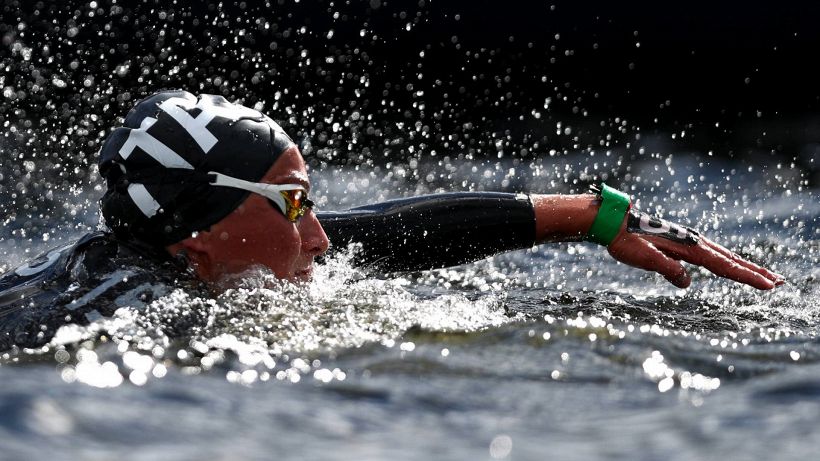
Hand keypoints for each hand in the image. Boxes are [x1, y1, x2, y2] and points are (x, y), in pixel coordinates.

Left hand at [606, 210, 784, 289]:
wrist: (613, 222)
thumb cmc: (625, 241)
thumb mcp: (643, 258)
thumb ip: (666, 269)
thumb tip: (686, 283)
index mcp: (688, 248)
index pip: (723, 266)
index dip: (747, 277)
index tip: (768, 286)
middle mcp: (693, 243)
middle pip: (731, 260)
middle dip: (755, 272)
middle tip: (780, 282)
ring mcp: (689, 242)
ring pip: (723, 256)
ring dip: (745, 267)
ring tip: (764, 276)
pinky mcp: (682, 243)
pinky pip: (711, 255)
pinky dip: (727, 262)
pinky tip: (730, 267)